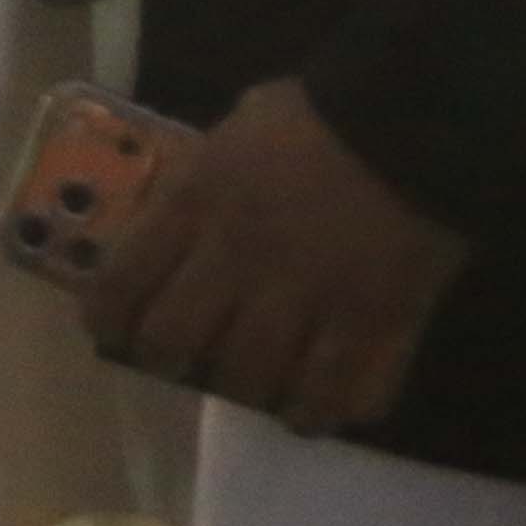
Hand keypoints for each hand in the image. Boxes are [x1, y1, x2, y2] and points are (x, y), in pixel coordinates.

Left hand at [76, 76, 468, 436]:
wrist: (417, 115)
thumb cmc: (317, 115)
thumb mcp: (234, 133)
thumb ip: (201, 183)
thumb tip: (174, 223)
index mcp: (198, 203)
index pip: (123, 282)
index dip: (108, 320)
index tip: (113, 331)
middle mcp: (241, 258)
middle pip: (176, 343)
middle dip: (169, 360)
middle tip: (184, 360)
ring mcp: (310, 296)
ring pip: (254, 380)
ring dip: (249, 390)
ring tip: (259, 384)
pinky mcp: (378, 322)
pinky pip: (341, 394)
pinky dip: (323, 410)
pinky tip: (318, 407)